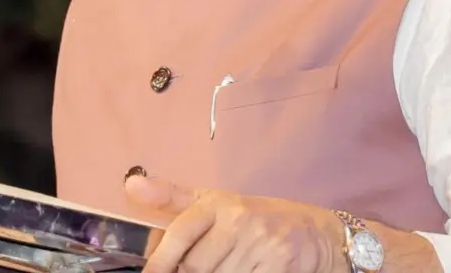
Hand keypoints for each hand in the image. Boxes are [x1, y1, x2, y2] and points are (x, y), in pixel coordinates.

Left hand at [125, 174, 347, 272]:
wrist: (318, 235)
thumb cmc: (258, 221)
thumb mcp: (217, 204)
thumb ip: (173, 198)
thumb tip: (132, 185)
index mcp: (222, 203)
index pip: (181, 231)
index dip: (160, 260)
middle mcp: (243, 220)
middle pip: (196, 267)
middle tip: (205, 268)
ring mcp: (265, 246)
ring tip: (230, 268)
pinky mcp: (281, 268)